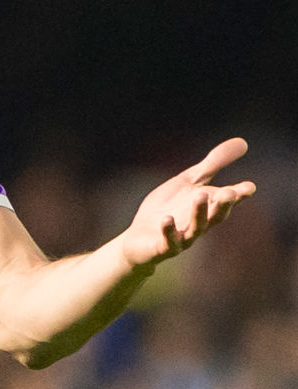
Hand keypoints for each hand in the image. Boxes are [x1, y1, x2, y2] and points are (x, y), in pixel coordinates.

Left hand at [120, 138, 255, 268]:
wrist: (140, 238)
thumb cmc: (169, 207)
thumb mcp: (189, 181)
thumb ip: (213, 164)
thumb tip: (243, 142)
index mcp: (207, 207)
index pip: (226, 201)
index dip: (238, 195)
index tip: (250, 187)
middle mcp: (199, 223)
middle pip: (215, 215)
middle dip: (223, 204)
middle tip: (230, 192)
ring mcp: (182, 237)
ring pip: (196, 228)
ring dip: (199, 213)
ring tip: (200, 195)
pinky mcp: (163, 246)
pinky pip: (168, 240)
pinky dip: (168, 230)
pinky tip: (166, 218)